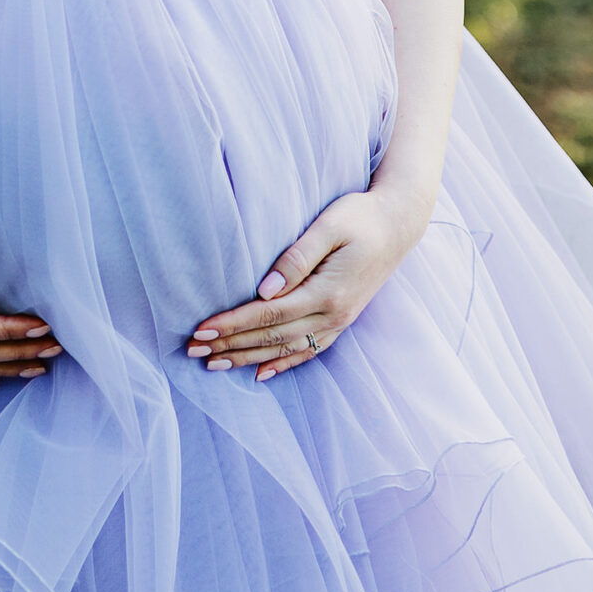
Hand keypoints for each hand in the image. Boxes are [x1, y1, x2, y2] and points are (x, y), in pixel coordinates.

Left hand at [186, 188, 423, 382]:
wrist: (399, 224)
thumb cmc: (361, 217)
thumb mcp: (329, 225)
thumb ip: (297, 257)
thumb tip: (264, 291)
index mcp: (327, 292)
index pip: (268, 315)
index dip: (232, 324)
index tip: (201, 329)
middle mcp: (333, 315)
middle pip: (272, 337)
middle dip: (231, 345)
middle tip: (193, 350)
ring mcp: (339, 322)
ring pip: (286, 349)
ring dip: (248, 358)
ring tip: (214, 363)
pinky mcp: (341, 321)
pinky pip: (308, 351)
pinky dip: (282, 364)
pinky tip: (261, 373)